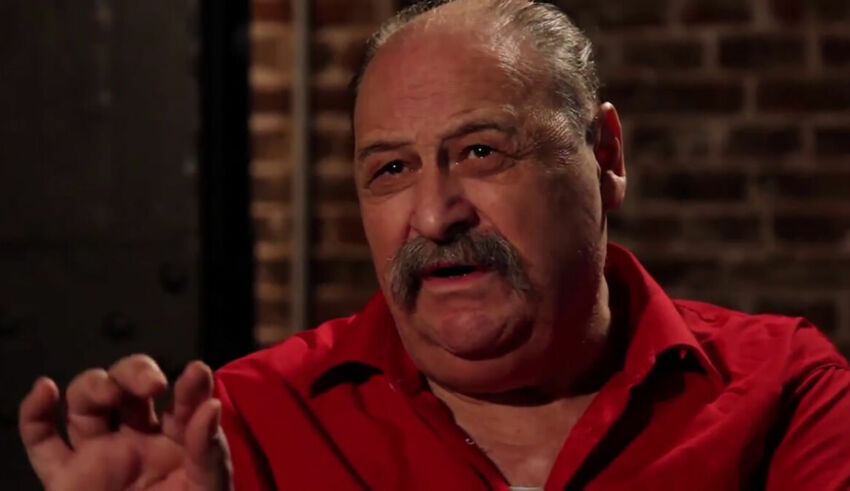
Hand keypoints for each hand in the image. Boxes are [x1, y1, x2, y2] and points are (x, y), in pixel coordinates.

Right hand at [19, 355, 232, 489]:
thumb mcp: (207, 489)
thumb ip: (209, 450)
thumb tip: (212, 405)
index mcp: (180, 441)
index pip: (184, 400)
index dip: (190, 385)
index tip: (196, 374)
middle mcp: (138, 440)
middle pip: (129, 387)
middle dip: (135, 372)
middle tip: (151, 385)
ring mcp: (99, 456)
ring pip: (87, 403)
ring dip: (94, 385)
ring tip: (108, 393)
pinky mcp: (65, 478)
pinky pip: (42, 440)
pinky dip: (35, 413)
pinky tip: (45, 390)